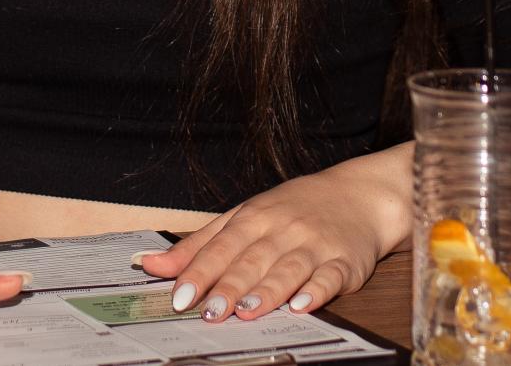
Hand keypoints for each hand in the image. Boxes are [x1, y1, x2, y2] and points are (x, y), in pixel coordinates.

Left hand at [141, 145, 409, 320]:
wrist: (360, 196)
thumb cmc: (295, 209)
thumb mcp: (244, 217)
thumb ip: (199, 245)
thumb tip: (150, 265)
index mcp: (255, 217)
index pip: (223, 246)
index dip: (201, 271)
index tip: (181, 295)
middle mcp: (283, 229)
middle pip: (252, 261)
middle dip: (229, 287)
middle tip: (209, 313)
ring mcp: (315, 245)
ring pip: (288, 270)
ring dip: (267, 291)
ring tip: (246, 311)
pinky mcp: (345, 262)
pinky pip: (330, 278)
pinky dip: (316, 292)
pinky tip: (301, 306)